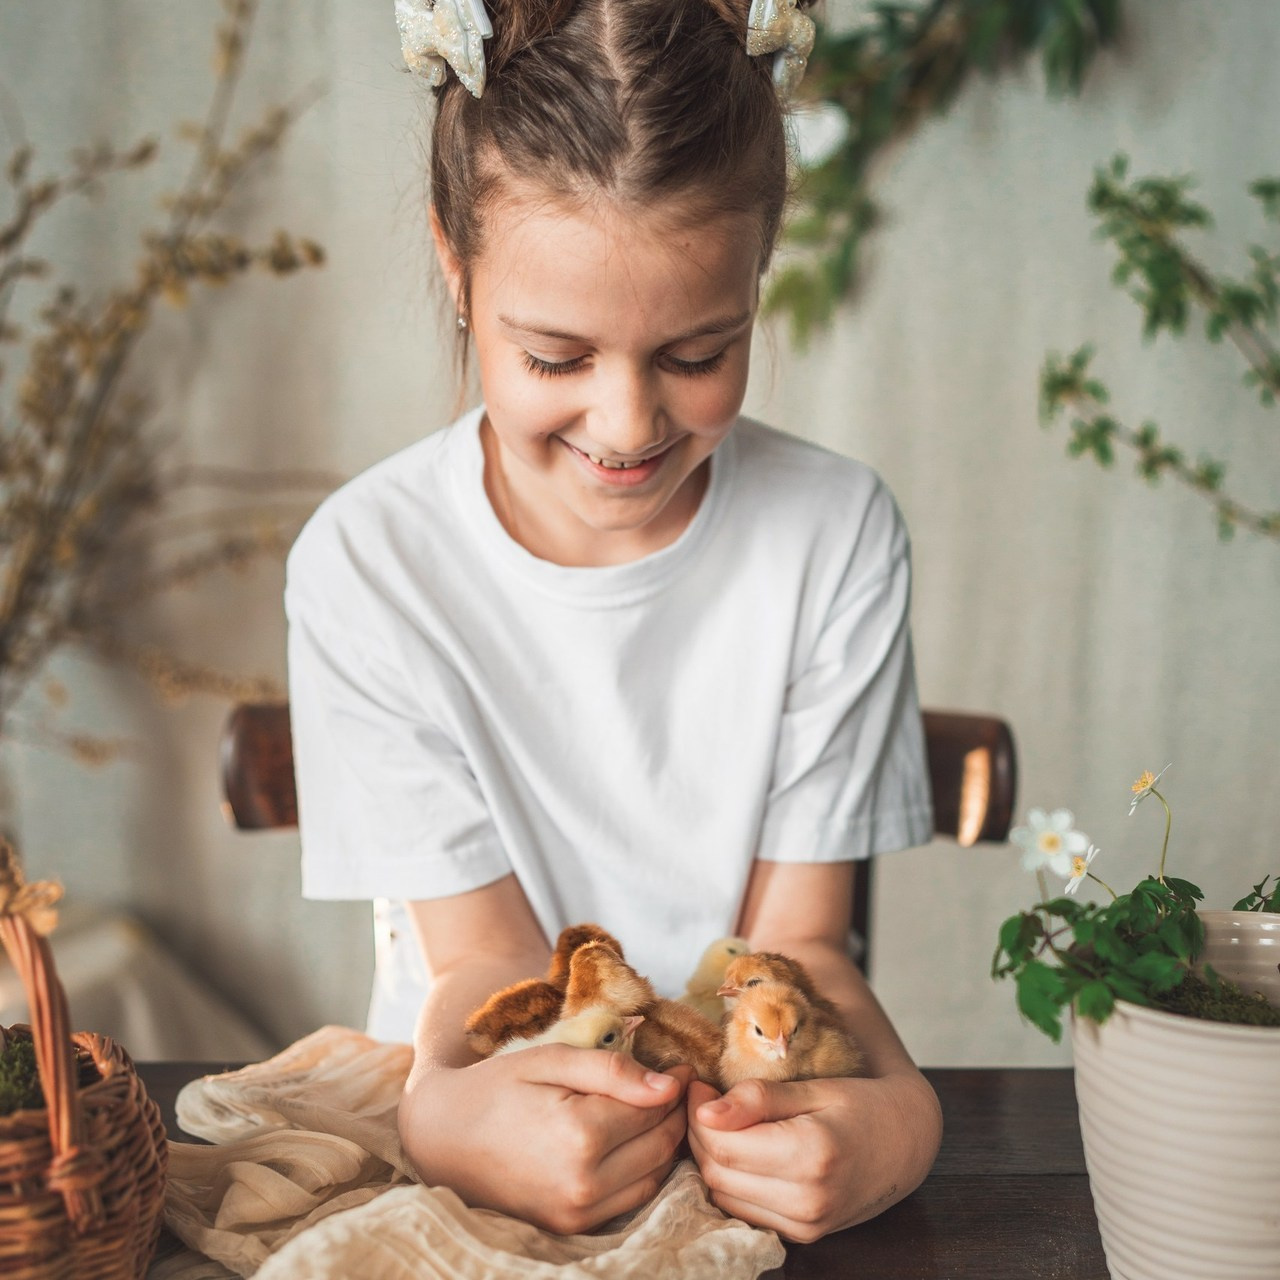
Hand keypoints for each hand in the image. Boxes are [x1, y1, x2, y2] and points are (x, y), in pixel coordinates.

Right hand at [400, 1047, 692, 1234]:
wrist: (443, 1137)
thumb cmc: (497, 1088)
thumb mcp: (551, 1061)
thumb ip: (612, 1072)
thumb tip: (669, 1086)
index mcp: (580, 1135)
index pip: (654, 1109)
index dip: (675, 1085)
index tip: (681, 1067)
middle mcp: (583, 1183)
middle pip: (660, 1145)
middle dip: (675, 1114)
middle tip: (676, 1088)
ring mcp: (577, 1212)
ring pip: (654, 1177)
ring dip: (665, 1145)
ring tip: (657, 1113)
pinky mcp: (571, 1227)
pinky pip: (631, 1200)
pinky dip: (645, 1172)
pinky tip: (635, 1144)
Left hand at [686, 1070, 941, 1242]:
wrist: (904, 1143)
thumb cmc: (860, 1104)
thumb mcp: (812, 1088)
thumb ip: (758, 1100)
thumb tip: (705, 1111)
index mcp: (810, 1156)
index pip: (723, 1144)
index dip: (697, 1113)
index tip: (697, 1084)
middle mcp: (807, 1200)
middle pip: (718, 1172)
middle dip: (699, 1134)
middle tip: (704, 1099)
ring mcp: (806, 1226)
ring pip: (723, 1196)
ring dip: (712, 1158)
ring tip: (721, 1122)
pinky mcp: (803, 1236)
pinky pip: (744, 1210)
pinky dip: (732, 1181)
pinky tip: (740, 1151)